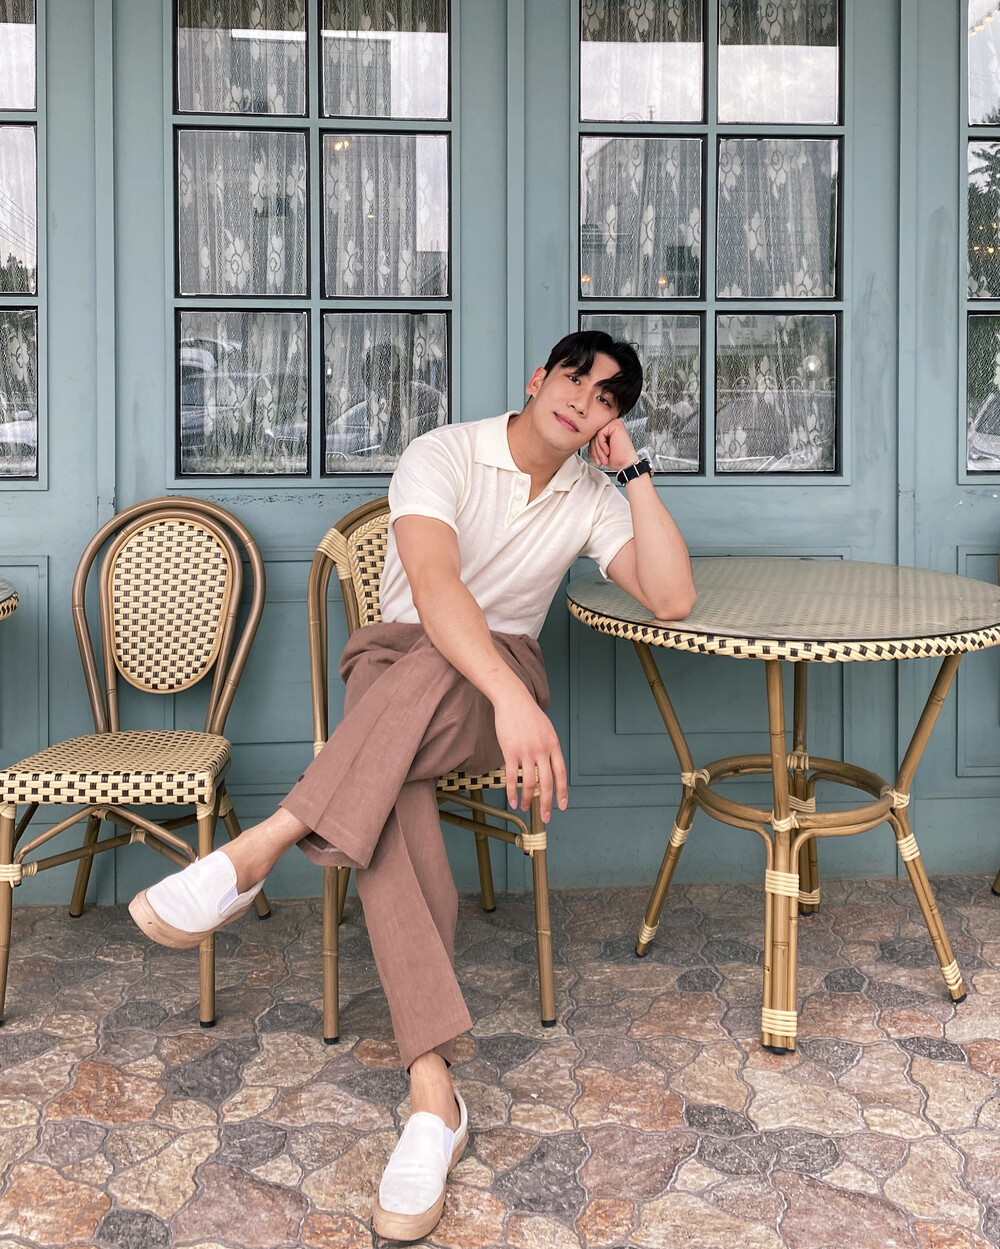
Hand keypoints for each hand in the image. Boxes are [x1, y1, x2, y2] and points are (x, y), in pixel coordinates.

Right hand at [492, 687, 567, 822]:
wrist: (513, 700)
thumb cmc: (529, 715)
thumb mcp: (547, 730)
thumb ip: (549, 748)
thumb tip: (549, 766)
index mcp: (553, 746)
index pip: (561, 774)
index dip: (563, 792)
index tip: (563, 806)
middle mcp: (542, 750)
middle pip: (548, 782)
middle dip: (547, 803)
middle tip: (546, 818)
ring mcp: (526, 751)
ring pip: (530, 782)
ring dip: (528, 799)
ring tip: (525, 808)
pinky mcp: (510, 751)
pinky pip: (512, 777)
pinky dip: (512, 791)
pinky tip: (512, 801)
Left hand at [588, 417, 638, 472]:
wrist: (626, 464)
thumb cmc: (617, 459)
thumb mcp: (601, 450)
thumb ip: (594, 442)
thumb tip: (584, 439)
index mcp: (610, 431)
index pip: (594, 436)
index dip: (592, 449)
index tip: (595, 459)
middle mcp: (612, 426)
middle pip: (594, 435)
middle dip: (594, 450)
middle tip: (599, 460)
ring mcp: (614, 423)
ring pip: (596, 435)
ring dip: (598, 450)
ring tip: (604, 458)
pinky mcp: (615, 424)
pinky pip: (600, 433)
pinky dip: (601, 445)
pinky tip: (608, 451)